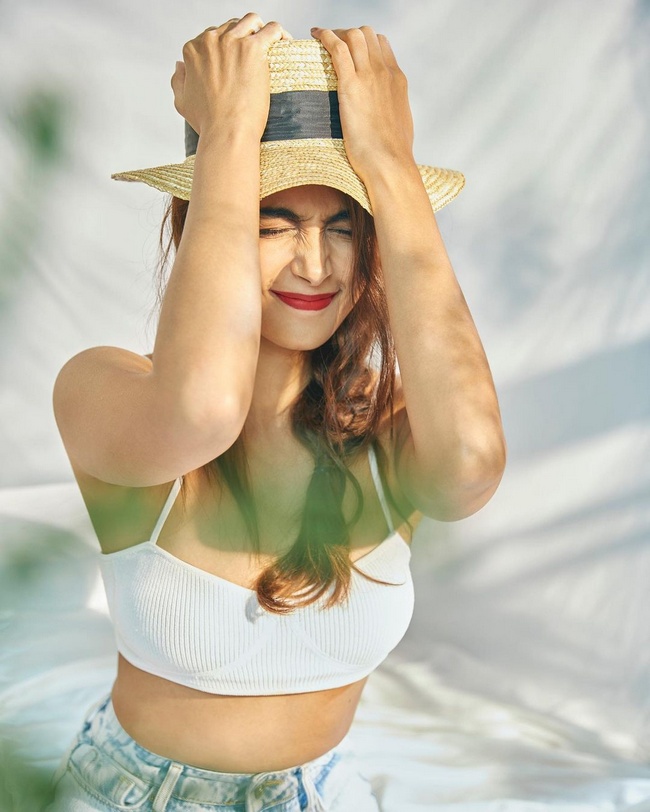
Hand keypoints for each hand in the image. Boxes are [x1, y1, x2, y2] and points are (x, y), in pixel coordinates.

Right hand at [171, 14, 291, 140]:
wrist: (227, 133)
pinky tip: (284, 43)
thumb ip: (178, 80)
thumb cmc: (208, 123)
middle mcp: (210, 41)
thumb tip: (180, 64)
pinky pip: (272, 30)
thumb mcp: (182, 102)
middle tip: (254, 57)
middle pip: (231, 27)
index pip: (212, 36)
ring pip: (251, 22)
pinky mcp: (253, 49)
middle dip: (243, 38)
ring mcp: (233, 42)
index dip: (225, 48)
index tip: (237, 61)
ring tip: (270, 46)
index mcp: (193, 50)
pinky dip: (279, 34)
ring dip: (260, 31)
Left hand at [311, 26, 415, 183]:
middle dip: (348, 34)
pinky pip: (337, 48)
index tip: (350, 50)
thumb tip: (386, 120)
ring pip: (353, 35)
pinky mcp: (351, 86)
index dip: (364, 42)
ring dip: (336, 33)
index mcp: (397, 80)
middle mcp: (385, 72)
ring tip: (321, 39)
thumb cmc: (393, 155)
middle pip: (367, 34)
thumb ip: (391, 112)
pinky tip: (315, 35)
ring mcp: (369, 76)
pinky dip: (325, 36)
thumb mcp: (399, 126)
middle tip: (332, 44)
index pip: (381, 45)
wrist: (390, 163)